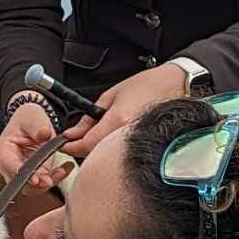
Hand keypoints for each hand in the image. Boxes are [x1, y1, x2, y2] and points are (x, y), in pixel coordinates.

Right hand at [0, 94, 75, 189]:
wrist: (35, 122)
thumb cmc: (28, 119)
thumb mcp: (31, 117)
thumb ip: (37, 126)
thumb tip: (43, 134)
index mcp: (4, 150)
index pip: (9, 166)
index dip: (20, 174)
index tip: (33, 178)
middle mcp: (12, 165)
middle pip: (19, 182)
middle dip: (35, 184)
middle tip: (48, 181)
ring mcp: (25, 171)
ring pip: (33, 187)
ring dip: (47, 183)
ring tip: (61, 171)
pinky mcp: (38, 174)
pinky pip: (46, 182)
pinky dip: (57, 177)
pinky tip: (67, 166)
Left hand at [60, 63, 186, 157]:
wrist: (174, 85)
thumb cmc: (146, 85)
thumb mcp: (110, 95)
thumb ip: (90, 116)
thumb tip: (74, 132)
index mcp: (118, 120)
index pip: (87, 143)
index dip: (71, 146)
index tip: (63, 144)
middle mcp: (127, 133)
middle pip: (96, 152)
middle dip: (82, 148)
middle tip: (75, 139)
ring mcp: (137, 140)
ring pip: (108, 154)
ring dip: (96, 148)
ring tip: (93, 134)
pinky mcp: (144, 143)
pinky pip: (121, 151)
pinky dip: (110, 147)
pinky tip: (109, 137)